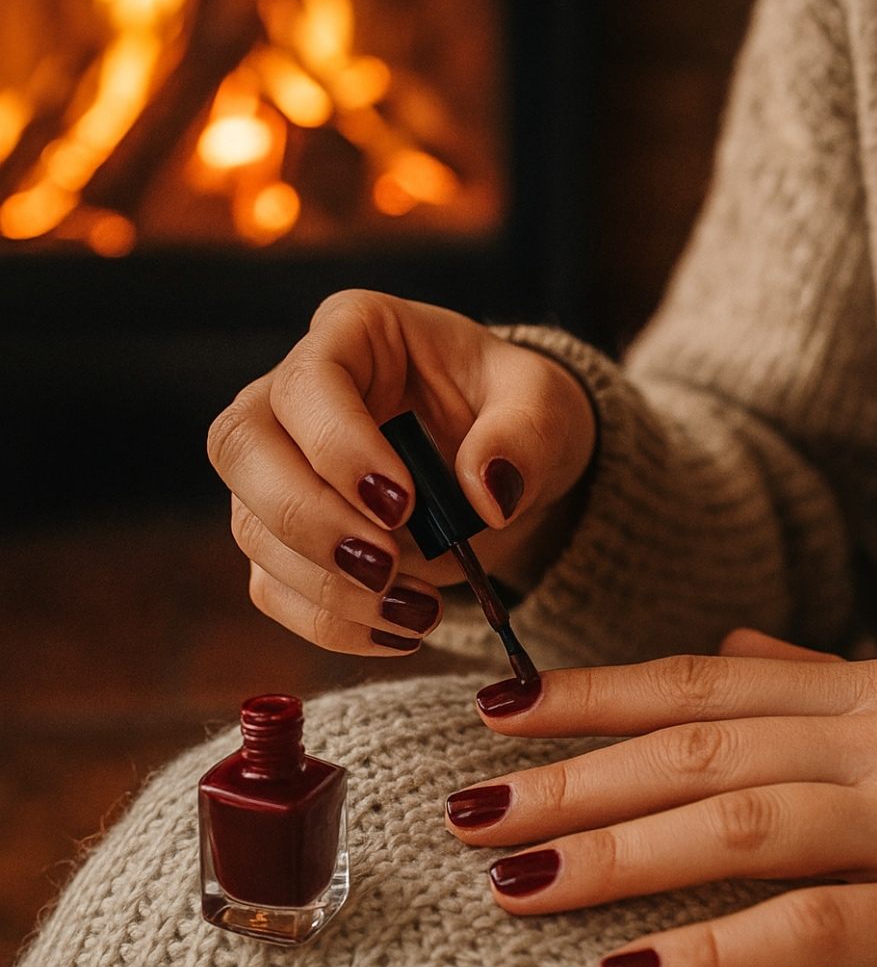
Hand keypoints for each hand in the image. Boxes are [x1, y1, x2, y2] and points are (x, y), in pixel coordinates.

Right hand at [207, 290, 595, 655]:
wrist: (507, 468)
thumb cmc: (515, 413)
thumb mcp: (544, 407)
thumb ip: (524, 437)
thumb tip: (487, 492)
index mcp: (353, 334)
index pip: (308, 382)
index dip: (339, 446)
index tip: (403, 506)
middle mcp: (293, 396)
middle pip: (242, 449)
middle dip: (309, 520)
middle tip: (385, 568)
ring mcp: (277, 469)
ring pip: (253, 527)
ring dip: (327, 586)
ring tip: (417, 612)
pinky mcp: (284, 537)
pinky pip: (274, 587)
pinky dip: (329, 622)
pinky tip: (396, 631)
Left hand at [445, 629, 876, 966]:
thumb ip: (819, 684)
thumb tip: (728, 644)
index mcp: (873, 689)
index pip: (700, 680)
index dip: (592, 694)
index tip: (498, 711)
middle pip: (697, 749)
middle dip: (572, 779)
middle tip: (470, 809)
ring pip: (737, 825)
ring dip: (612, 856)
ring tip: (514, 884)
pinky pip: (814, 929)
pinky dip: (714, 951)